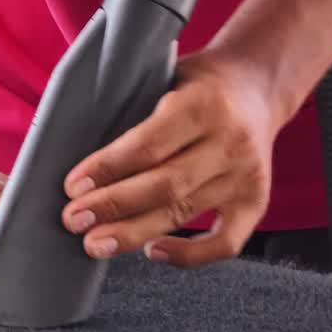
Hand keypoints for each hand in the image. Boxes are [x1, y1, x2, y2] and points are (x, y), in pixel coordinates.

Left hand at [60, 51, 286, 267]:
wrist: (258, 86)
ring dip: (134, 233)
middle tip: (74, 220)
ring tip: (96, 243)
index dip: (107, 169)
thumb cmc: (199, 85)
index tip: (73, 186)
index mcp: (203, 105)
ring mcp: (246, 176)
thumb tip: (85, 161)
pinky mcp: (256, 202)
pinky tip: (153, 251)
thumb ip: (135, 110)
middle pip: (165, 185)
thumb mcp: (167, 76)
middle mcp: (230, 142)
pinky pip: (224, 243)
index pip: (148, 145)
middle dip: (113, 206)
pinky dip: (188, 255)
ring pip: (184, 214)